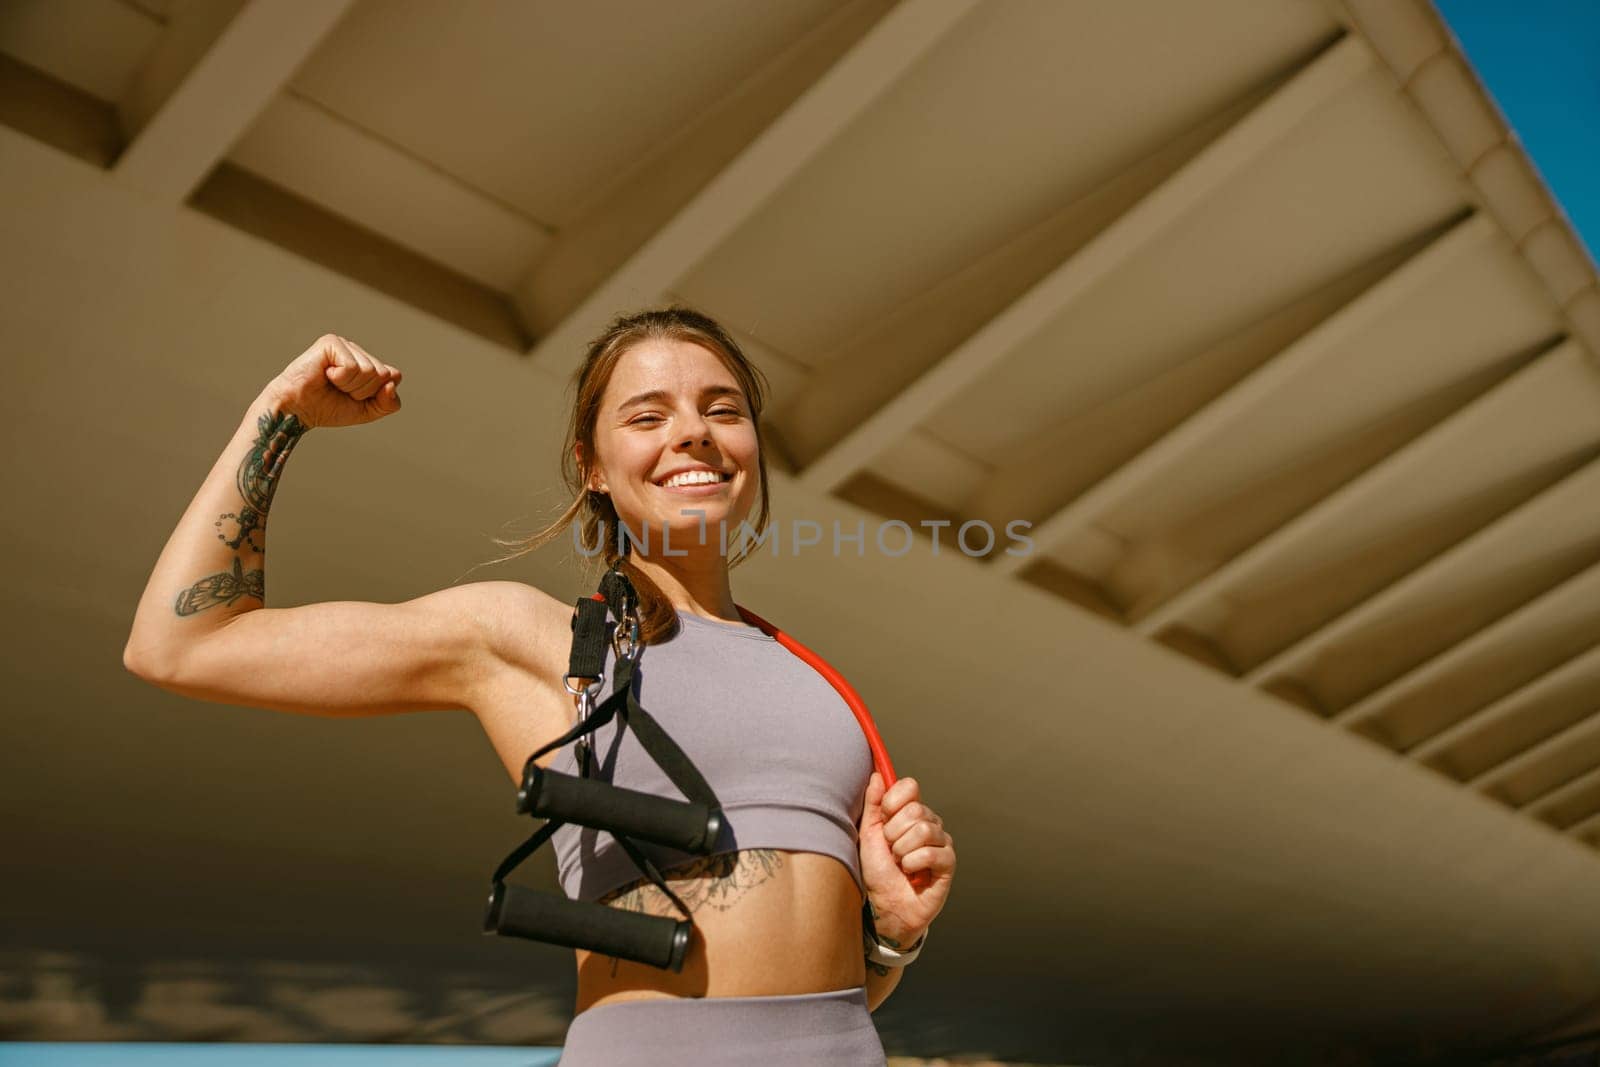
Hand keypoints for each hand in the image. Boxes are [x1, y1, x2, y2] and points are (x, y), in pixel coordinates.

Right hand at [265, 334, 401, 428]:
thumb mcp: (367, 411)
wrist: (297, 410)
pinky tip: (325, 375)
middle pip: (383, 374)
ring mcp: (345, 345)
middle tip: (340, 391)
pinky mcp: (331, 342)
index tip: (354, 397)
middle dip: (363, 391)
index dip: (377, 394)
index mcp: (368, 363)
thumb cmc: (328, 408)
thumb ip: (389, 403)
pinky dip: (340, 378)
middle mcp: (358, 351)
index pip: (394, 376)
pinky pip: (352, 366)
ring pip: (369, 371)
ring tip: (332, 383)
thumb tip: (391, 383)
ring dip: (350, 386)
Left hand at [857, 772, 954, 944]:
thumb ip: (873, 803)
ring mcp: (941, 842)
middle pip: (915, 810)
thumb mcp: (868, 834)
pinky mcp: (948, 863)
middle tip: (891, 850)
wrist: (883, 905)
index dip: (892, 802)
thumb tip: (878, 775)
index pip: (910, 787)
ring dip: (902, 850)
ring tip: (900, 863)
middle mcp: (929, 823)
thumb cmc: (876, 871)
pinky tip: (911, 873)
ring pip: (924, 830)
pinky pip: (932, 852)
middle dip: (894, 833)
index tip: (883, 821)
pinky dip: (913, 864)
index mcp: (910, 812)